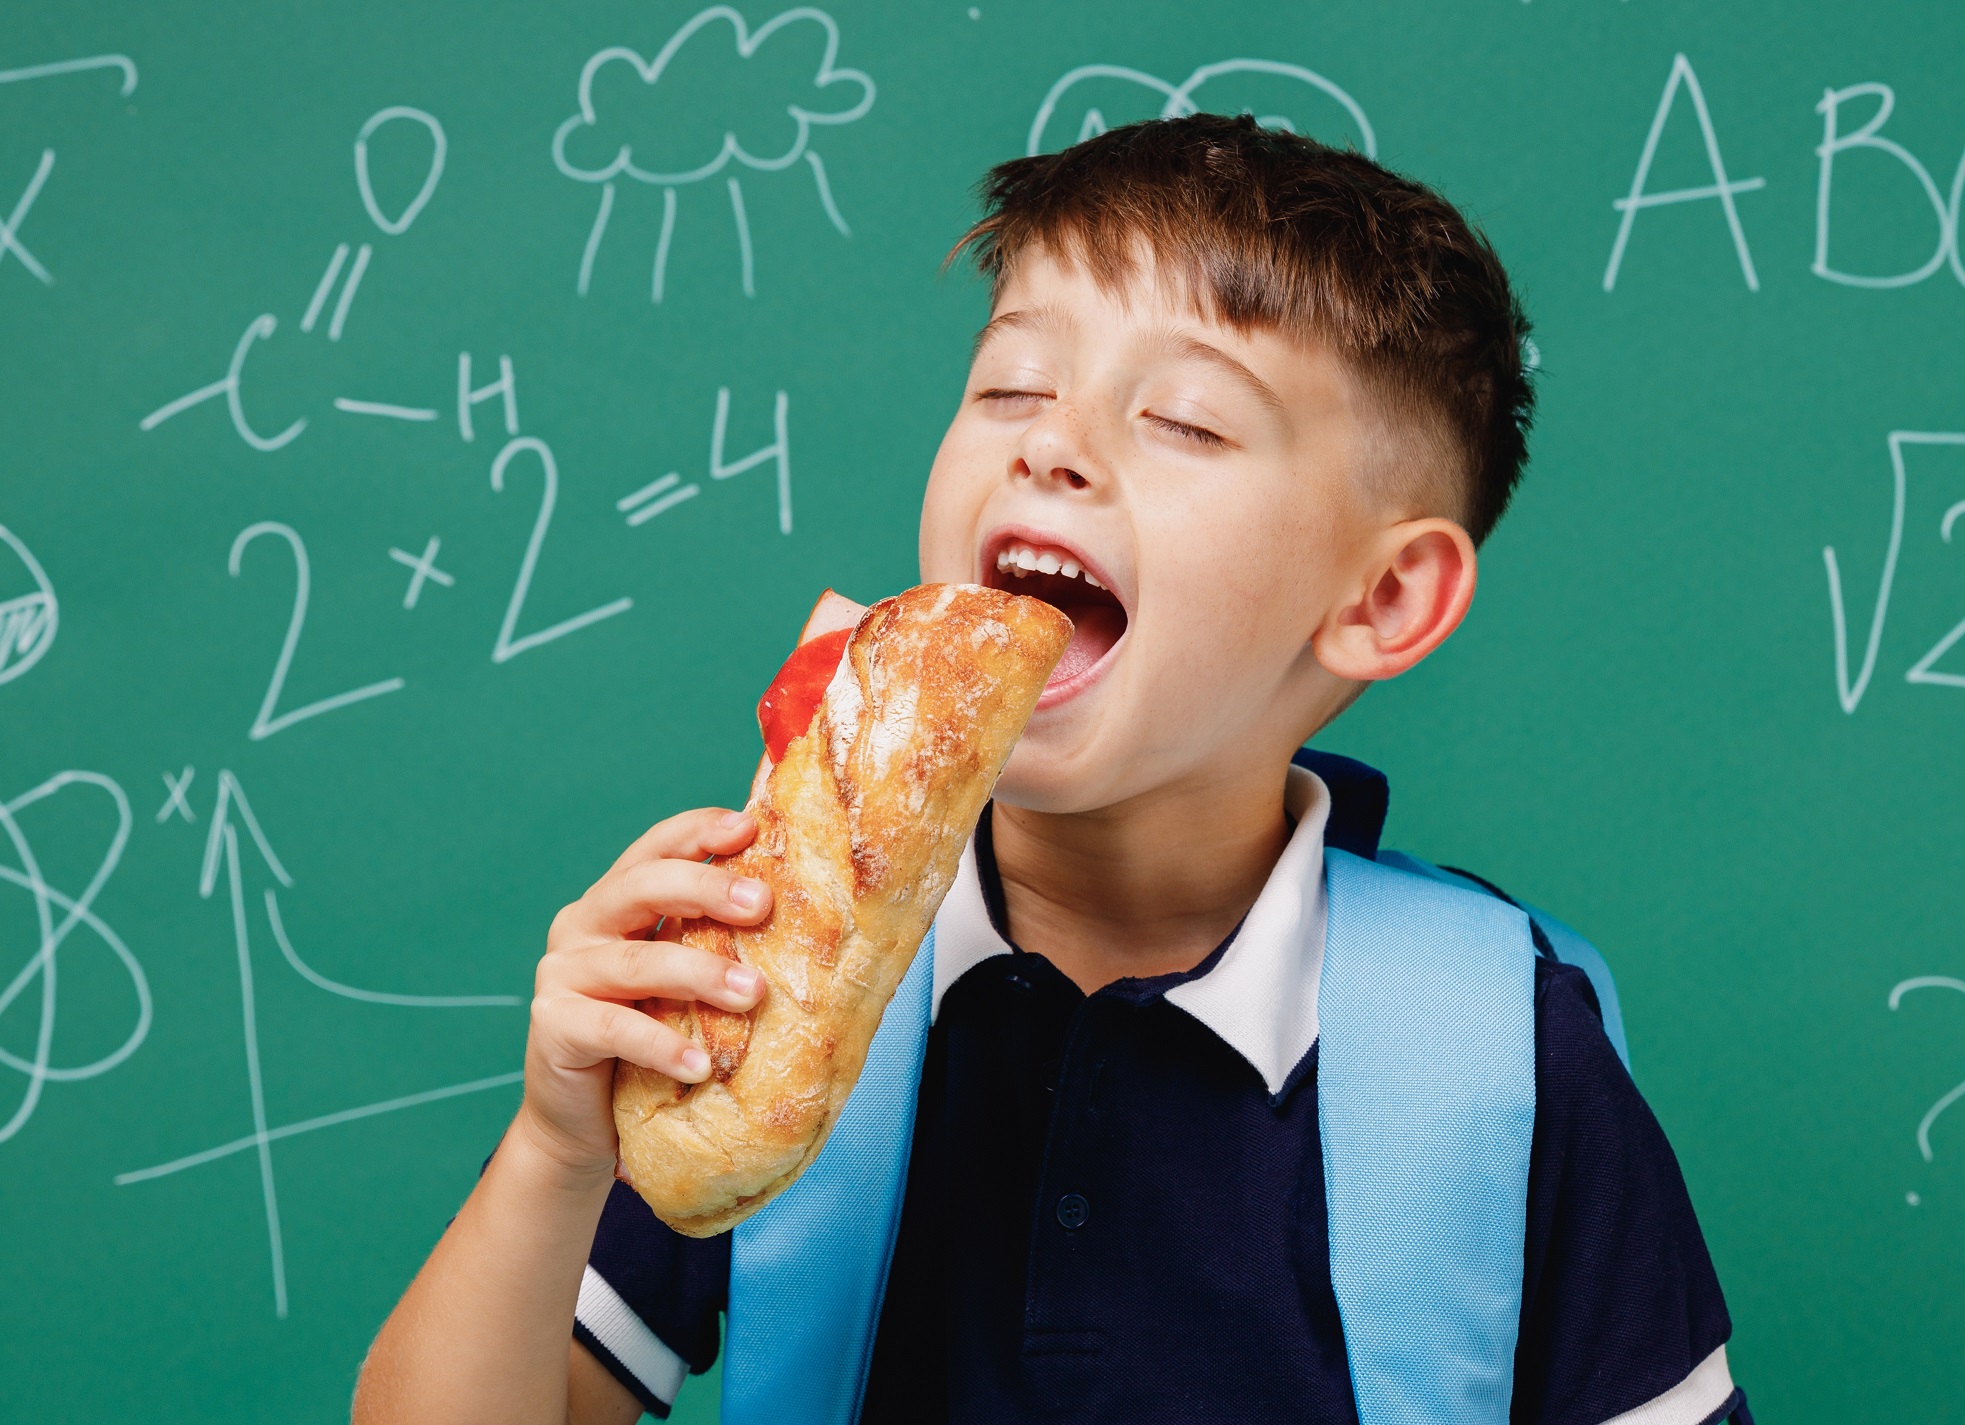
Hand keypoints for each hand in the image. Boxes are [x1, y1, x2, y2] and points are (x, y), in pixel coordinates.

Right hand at [516, 808, 771, 1181]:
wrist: (583, 1123)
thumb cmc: (650, 1041)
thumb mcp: (683, 985)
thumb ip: (715, 946)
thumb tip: (810, 923)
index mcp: (617, 901)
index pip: (656, 849)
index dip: (698, 831)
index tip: (749, 826)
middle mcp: (583, 925)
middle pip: (643, 887)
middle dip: (705, 887)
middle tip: (761, 904)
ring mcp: (563, 973)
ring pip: (637, 960)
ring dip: (700, 974)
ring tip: (753, 993)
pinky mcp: (554, 1026)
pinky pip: (615, 1029)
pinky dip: (662, 1045)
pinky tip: (702, 1065)